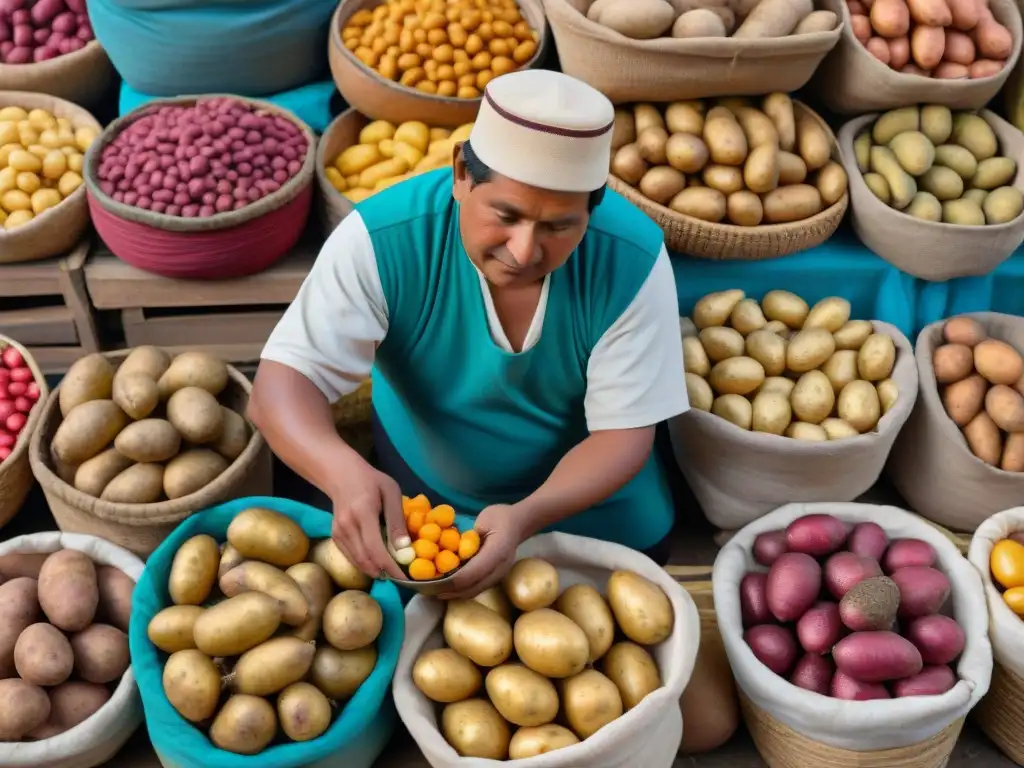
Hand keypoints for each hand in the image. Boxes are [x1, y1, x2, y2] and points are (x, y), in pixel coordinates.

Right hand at [329, 457, 409, 580]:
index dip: (390, 566)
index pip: (375, 547)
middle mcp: (347, 525)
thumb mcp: (391, 493)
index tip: (404, 578)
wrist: (342, 475)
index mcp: (362, 512)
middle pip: (365, 558)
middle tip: (401, 579)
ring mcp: (338, 532)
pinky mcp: (335, 536)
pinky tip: (377, 564)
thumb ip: (396, 521)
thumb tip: (404, 549)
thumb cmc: (372, 481)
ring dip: (375, 570)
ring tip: (392, 573)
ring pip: (357, 561)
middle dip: (384, 572)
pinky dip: (365, 564)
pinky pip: (350, 556)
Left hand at [438, 504, 524, 599]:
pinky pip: (479, 587)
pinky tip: (451, 588)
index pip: (472, 572)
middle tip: (431, 591)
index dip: (453, 580)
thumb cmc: (500, 517)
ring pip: (476, 590)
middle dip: (451, 591)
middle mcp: (500, 568)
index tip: (435, 581)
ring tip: (438, 592)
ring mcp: (500, 574)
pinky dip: (463, 590)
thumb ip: (469, 535)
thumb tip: (449, 549)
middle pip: (473, 587)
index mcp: (498, 552)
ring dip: (456, 594)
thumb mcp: (484, 519)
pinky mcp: (496, 576)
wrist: (519, 523)